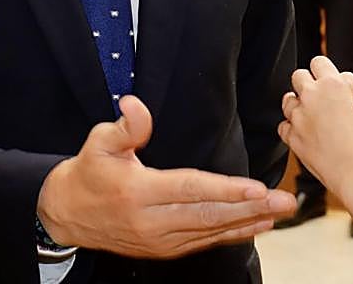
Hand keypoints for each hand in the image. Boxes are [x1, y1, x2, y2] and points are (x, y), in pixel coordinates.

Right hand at [37, 95, 295, 257]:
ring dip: (249, 222)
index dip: (225, 190)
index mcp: (138, 193)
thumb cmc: (88, 172)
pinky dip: (232, 234)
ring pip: (211, 231)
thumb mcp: (98, 143)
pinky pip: (204, 241)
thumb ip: (124, 127)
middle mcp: (152, 222)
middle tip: (285, 201)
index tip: (256, 187)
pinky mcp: (164, 249)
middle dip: (251, 208)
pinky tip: (256, 225)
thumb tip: (134, 104)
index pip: (189, 190)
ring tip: (280, 212)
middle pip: (209, 215)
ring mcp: (159, 240)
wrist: (67, 214)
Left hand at [278, 57, 352, 198]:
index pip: (318, 62)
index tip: (328, 81)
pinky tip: (306, 134)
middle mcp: (313, 96)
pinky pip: (283, 126)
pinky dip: (292, 129)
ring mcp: (299, 117)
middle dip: (307, 84)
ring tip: (313, 117)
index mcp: (333, 85)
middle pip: (298, 76)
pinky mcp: (293, 137)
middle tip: (319, 98)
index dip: (323, 72)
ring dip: (297, 105)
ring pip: (287, 100)